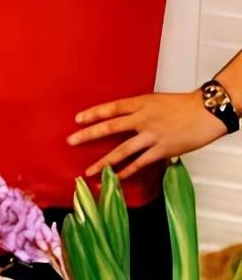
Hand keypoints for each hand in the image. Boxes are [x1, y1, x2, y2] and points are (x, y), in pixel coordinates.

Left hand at [68, 91, 225, 178]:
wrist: (208, 111)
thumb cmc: (185, 105)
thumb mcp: (157, 100)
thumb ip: (139, 110)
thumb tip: (124, 119)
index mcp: (142, 103)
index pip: (112, 107)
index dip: (94, 113)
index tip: (77, 119)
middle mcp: (143, 118)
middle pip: (111, 126)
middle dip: (88, 134)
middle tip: (71, 141)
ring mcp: (152, 135)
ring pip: (122, 150)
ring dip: (104, 162)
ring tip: (89, 171)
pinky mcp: (162, 149)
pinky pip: (140, 163)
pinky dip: (127, 172)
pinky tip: (115, 178)